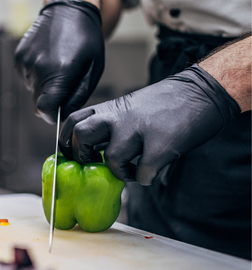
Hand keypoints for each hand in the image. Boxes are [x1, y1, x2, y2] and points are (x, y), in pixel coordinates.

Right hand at [14, 0, 103, 122]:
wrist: (68, 9)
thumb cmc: (85, 37)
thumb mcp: (93, 68)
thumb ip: (79, 95)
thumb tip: (65, 114)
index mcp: (61, 72)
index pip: (46, 109)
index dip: (53, 116)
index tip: (59, 113)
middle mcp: (39, 68)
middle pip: (38, 102)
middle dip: (51, 100)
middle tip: (64, 84)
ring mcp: (26, 62)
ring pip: (33, 90)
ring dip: (44, 84)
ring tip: (57, 65)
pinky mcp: (19, 57)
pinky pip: (27, 77)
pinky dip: (36, 74)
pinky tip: (47, 59)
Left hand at [59, 64, 240, 184]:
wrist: (203, 91)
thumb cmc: (165, 104)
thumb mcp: (129, 107)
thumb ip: (109, 125)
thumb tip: (92, 153)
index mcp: (110, 108)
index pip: (72, 121)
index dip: (66, 141)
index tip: (73, 154)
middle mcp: (120, 117)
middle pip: (80, 135)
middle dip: (82, 155)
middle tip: (95, 163)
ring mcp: (139, 130)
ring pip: (111, 159)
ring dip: (119, 172)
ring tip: (131, 169)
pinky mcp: (161, 145)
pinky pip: (143, 173)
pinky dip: (145, 178)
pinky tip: (152, 171)